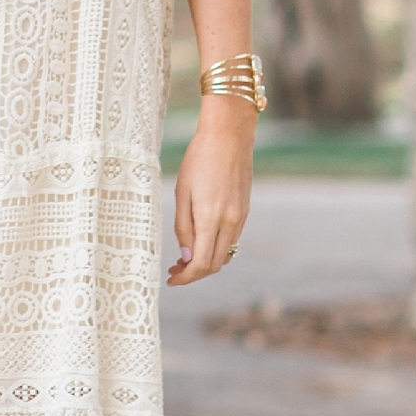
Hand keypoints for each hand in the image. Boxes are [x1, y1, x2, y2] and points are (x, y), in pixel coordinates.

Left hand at [168, 100, 251, 283]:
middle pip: (214, 265)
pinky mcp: (244, 212)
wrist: (229, 136)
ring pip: (225, 255)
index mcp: (211, 218)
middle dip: (194, 273)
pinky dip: (216, 248)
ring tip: (185, 257)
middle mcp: (230, 222)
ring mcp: (240, 218)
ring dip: (206, 262)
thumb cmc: (199, 159)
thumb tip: (186, 256)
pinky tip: (201, 241)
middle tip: (174, 268)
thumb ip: (184, 227)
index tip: (171, 278)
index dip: (186, 277)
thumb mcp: (182, 192)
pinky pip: (231, 240)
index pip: (201, 264)